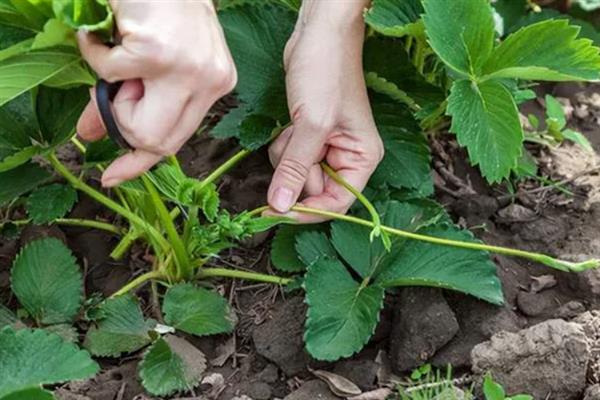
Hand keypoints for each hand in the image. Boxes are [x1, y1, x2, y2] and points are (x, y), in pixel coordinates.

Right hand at [77, 0, 236, 186]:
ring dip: (112, 93)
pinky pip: (109, 75)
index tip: (113, 176)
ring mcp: (187, 69)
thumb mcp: (154, 61)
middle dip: (125, 127)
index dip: (143, 162)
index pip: (180, 139)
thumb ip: (131, 100)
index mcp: (215, 84)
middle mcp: (210, 81)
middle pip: (159, 142)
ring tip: (120, 56)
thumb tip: (91, 134)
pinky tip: (107, 33)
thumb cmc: (159, 8)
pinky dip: (95, 53)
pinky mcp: (159, 54)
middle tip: (116, 91)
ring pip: (136, 123)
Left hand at [267, 1, 382, 222]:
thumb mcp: (311, 125)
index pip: (336, 204)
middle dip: (295, 170)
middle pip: (313, 190)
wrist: (317, 34)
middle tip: (294, 142)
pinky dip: (284, 145)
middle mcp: (347, 157)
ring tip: (293, 127)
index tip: (277, 212)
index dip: (307, 212)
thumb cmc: (326, 72)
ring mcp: (327, 147)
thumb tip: (279, 208)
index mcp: (362, 159)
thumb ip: (295, 169)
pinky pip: (290, 157)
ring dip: (286, 156)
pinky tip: (289, 123)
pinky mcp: (310, 136)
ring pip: (297, 174)